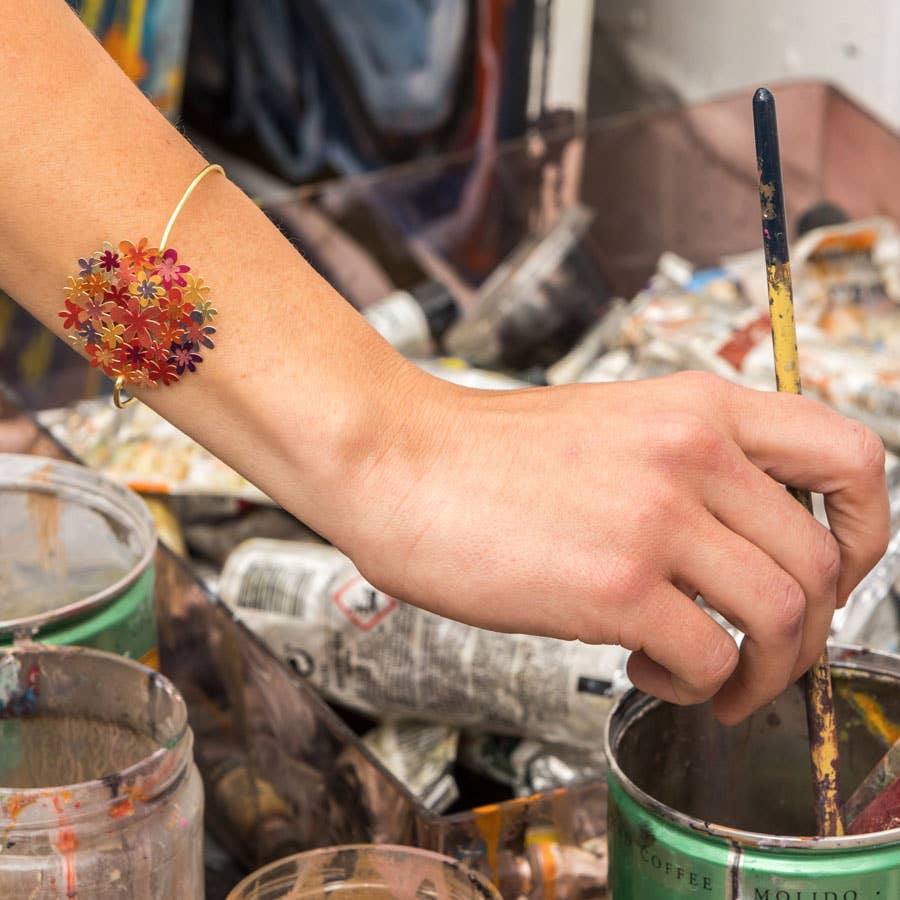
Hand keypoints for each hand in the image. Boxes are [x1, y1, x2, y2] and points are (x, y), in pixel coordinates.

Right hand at [346, 368, 888, 724]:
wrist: (398, 461)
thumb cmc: (488, 453)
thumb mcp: (614, 425)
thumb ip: (691, 466)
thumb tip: (744, 539)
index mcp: (698, 407)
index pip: (850, 455)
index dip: (865, 529)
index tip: (833, 572)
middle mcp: (692, 455)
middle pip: (822, 564)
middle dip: (808, 633)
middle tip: (763, 655)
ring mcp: (657, 519)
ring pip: (785, 619)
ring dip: (764, 672)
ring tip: (715, 679)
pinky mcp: (615, 586)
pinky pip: (711, 661)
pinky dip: (697, 685)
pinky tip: (648, 666)